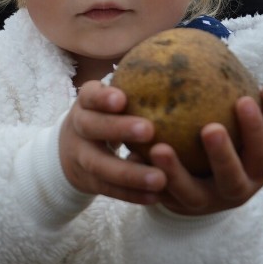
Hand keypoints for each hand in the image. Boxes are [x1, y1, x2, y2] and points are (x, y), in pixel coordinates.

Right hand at [59, 81, 166, 203]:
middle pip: (91, 126)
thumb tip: (191, 66)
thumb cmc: (107, 117)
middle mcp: (78, 127)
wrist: (71, 150)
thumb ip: (140, 88)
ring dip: (130, 172)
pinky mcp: (88, 181)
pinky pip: (109, 189)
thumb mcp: (111, 100)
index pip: (89, 95)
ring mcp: (80, 156)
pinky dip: (131, 194)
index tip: (122, 99)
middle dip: (117, 129)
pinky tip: (156, 197)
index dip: (102, 97)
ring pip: (100, 165)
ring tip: (160, 178)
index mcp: (86, 103)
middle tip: (149, 130)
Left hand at [147, 80, 262, 215]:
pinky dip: (146, 177)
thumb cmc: (231, 147)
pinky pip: (159, 194)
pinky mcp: (173, 208)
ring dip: (174, 172)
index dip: (256, 129)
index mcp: (254, 173)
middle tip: (209, 128)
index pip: (261, 153)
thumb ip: (261, 110)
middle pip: (230, 179)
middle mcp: (232, 193)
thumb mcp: (247, 133)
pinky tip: (131, 154)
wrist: (203, 187)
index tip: (243, 100)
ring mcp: (202, 204)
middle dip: (222, 156)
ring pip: (188, 193)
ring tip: (157, 147)